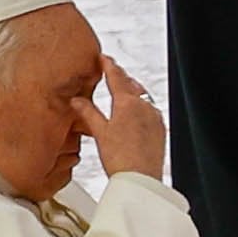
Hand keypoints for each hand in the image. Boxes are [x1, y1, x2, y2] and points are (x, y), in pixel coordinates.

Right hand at [86, 53, 164, 183]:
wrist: (141, 179)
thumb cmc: (120, 158)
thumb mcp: (99, 132)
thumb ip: (88, 113)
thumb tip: (76, 100)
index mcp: (128, 103)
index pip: (117, 77)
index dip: (109, 66)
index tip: (104, 57)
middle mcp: (145, 107)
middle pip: (131, 85)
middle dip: (121, 76)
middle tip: (112, 69)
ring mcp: (155, 118)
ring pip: (143, 97)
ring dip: (132, 90)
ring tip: (124, 88)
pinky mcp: (161, 129)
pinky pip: (150, 110)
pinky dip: (141, 104)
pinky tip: (137, 110)